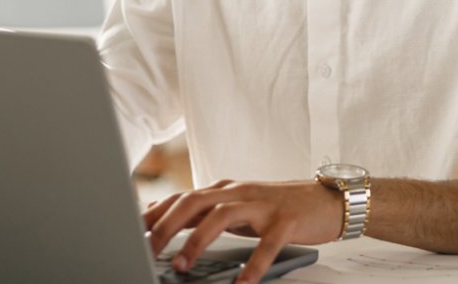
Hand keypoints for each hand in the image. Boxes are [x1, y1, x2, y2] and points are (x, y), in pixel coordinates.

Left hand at [143, 179, 342, 283]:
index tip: (128, 231)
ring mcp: (263, 205)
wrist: (329, 199)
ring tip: (181, 266)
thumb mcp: (238, 206)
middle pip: (194, 201)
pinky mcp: (286, 221)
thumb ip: (206, 213)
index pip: (181, 197)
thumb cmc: (279, 206)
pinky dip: (251, 265)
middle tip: (146, 250)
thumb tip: (166, 224)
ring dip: (197, 240)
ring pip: (221, 215)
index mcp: (225, 189)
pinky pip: (266, 244)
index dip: (152, 213)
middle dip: (165, 226)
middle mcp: (240, 192)